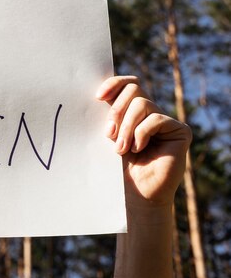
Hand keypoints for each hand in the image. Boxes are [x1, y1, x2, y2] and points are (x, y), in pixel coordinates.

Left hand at [96, 76, 191, 208]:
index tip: (98, 97)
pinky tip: (138, 149)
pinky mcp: (180, 131)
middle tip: (108, 133)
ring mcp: (165, 121)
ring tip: (121, 149)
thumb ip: (108, 116)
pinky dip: (141, 133)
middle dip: (117, 110)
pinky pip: (156, 119)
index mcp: (131, 111)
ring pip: (142, 103)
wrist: (134, 193)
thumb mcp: (108, 137)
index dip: (114, 83)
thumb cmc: (118, 168)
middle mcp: (149, 113)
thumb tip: (98, 94)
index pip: (127, 84)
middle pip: (134, 89)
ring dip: (126, 127)